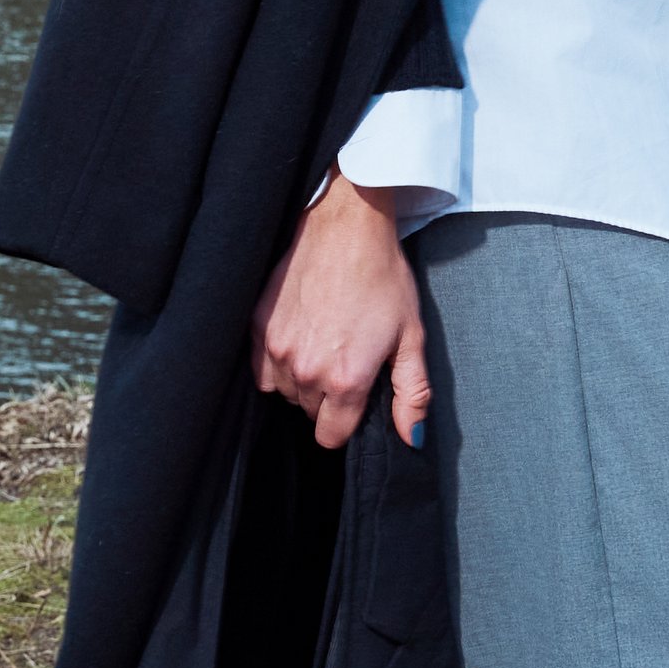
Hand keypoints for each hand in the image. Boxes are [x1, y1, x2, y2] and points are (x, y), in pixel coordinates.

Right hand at [251, 172, 431, 451]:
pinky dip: (277, 362)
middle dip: (327, 398)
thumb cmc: (383, 278)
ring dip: (301, 381)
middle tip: (345, 360)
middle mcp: (306, 371)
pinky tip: (299, 337)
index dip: (346, 424)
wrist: (344, 227)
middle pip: (308, 412)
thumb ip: (412, 394)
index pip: (331, 437)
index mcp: (346, 379)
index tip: (355, 401)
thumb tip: (412, 440)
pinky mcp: (256, 326)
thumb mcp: (412, 336)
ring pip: (283, 391)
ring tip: (322, 346)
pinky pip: (260, 367)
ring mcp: (276, 349)